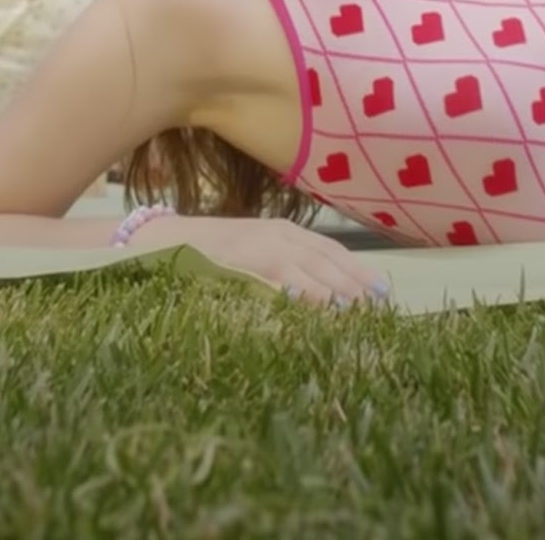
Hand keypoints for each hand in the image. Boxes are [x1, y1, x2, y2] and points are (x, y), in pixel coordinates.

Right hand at [131, 212, 392, 307]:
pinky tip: (314, 309)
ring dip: (333, 292)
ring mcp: (256, 246)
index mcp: (284, 231)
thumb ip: (289, 267)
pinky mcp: (237, 261)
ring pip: (306, 269)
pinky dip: (296, 294)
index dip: (358, 271)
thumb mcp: (256, 253)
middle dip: (354, 285)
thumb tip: (329, 296)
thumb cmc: (212, 252)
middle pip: (326, 260)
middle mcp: (276, 234)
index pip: (331, 250)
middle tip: (380, 310)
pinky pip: (273, 279)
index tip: (384, 294)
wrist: (160, 239)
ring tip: (358, 314)